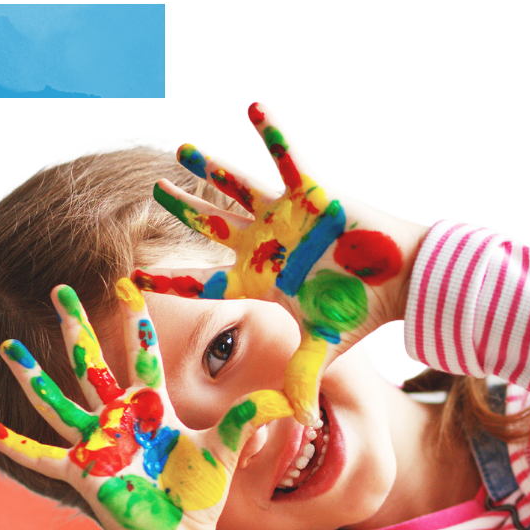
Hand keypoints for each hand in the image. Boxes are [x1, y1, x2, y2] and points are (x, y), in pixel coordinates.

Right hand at [0, 277, 291, 529]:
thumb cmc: (198, 500)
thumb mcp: (225, 453)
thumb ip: (248, 421)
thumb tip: (287, 399)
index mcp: (151, 411)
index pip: (142, 356)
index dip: (137, 323)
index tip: (129, 285)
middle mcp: (118, 422)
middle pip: (92, 364)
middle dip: (76, 327)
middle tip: (59, 290)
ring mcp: (97, 446)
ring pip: (58, 401)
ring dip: (32, 376)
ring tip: (8, 348)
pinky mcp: (83, 473)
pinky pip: (41, 457)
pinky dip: (13, 445)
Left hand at [141, 100, 426, 418]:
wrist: (400, 282)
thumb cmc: (360, 312)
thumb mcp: (324, 348)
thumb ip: (303, 380)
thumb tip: (298, 425)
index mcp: (260, 279)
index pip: (204, 282)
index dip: (168, 281)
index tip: (130, 279)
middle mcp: (265, 243)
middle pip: (211, 226)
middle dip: (183, 210)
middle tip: (154, 193)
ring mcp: (285, 215)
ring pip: (237, 187)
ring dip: (210, 168)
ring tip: (181, 150)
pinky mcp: (312, 191)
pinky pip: (288, 156)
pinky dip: (273, 132)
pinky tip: (253, 105)